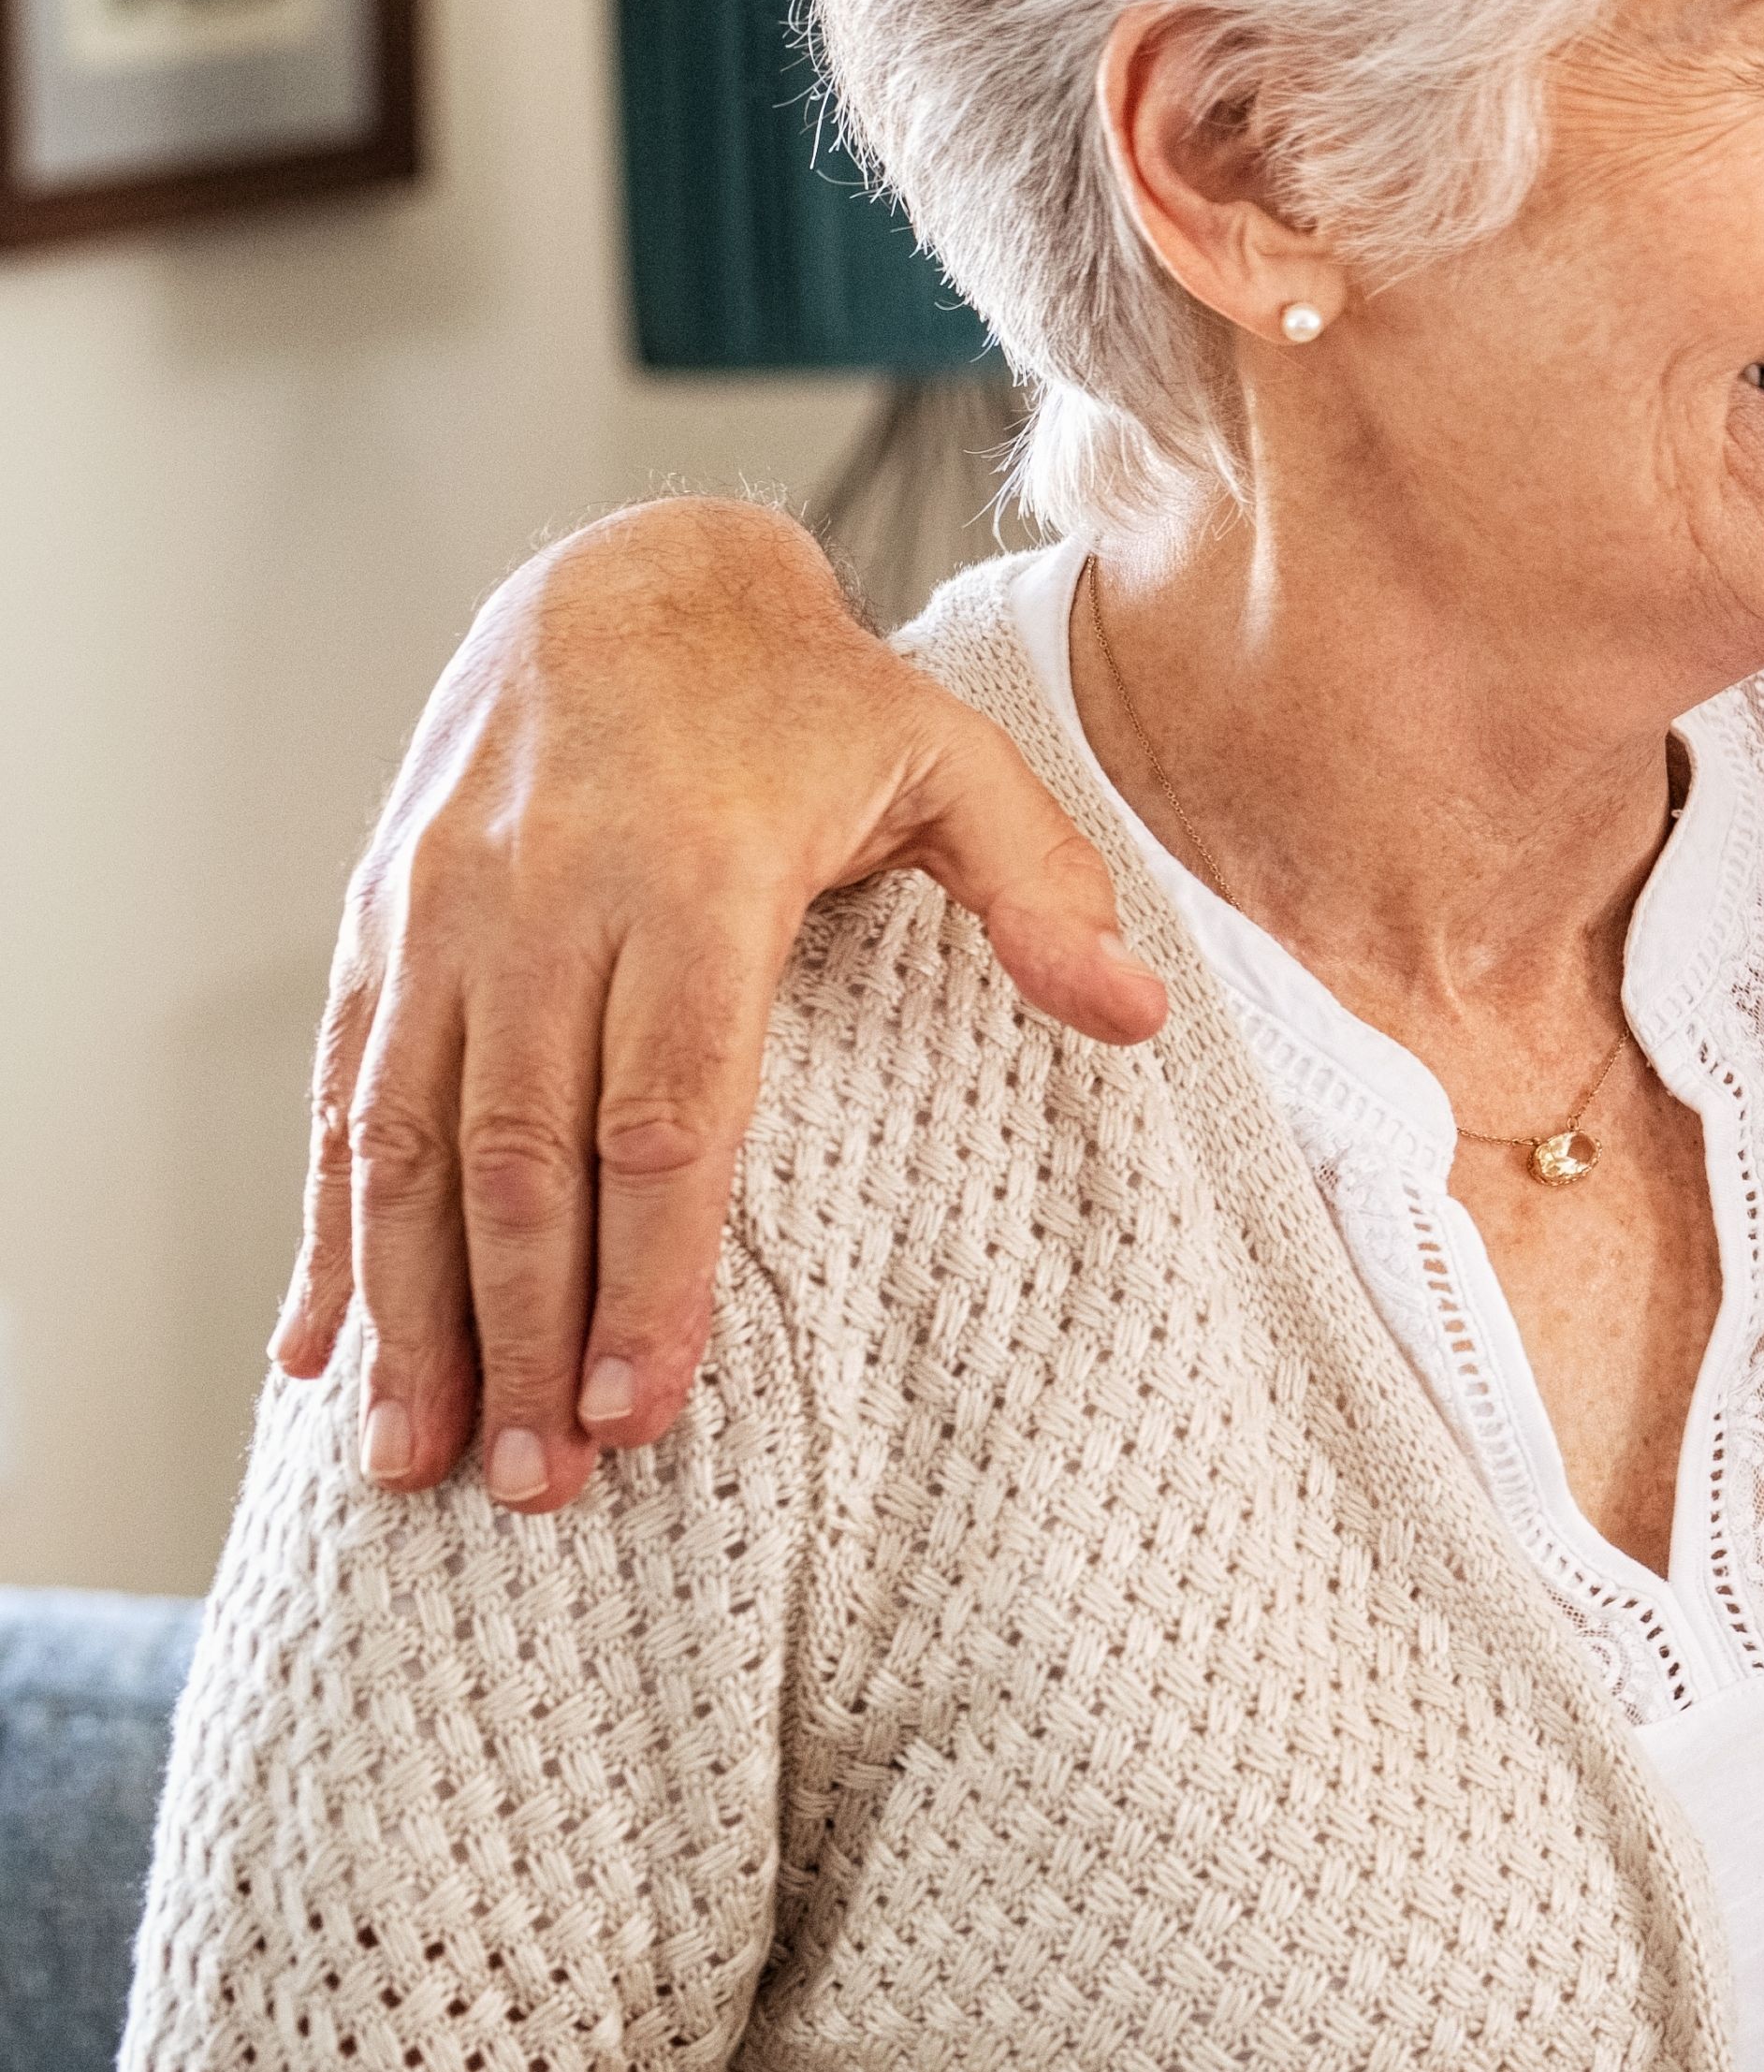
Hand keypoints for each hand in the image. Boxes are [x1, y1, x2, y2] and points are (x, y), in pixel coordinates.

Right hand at [285, 498, 1147, 1512]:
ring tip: (416, 1463)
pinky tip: (316, 1354)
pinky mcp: (375, 930)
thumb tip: (1139, 1017)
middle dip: (523, 1335)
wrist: (619, 581)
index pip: (664, 1112)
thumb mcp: (955, 760)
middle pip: (525, 1157)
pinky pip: (341, 1101)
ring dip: (410, 1316)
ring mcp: (439, 918)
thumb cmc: (809, 699)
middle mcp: (543, 901)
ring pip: (409, 1146)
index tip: (642, 1407)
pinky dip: (326, 1234)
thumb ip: (1046, 891)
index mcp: (693, 874)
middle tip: (538, 1490)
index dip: (650, 1270)